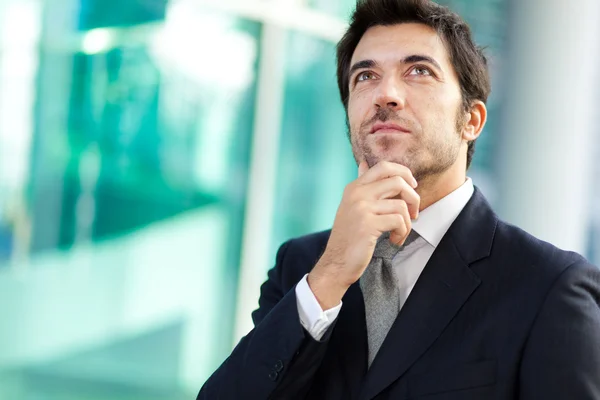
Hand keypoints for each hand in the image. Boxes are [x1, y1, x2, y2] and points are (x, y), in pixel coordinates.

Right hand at [308, 161, 419, 308]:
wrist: (336, 262)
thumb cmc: (349, 236)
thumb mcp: (352, 206)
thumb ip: (361, 185)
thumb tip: (363, 163)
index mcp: (354, 187)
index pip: (384, 166)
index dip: (404, 173)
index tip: (412, 187)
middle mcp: (357, 193)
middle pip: (397, 181)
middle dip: (413, 197)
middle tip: (414, 213)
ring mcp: (361, 208)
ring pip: (401, 204)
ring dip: (408, 222)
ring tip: (400, 233)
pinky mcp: (367, 224)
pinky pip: (399, 221)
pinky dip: (402, 232)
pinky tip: (394, 240)